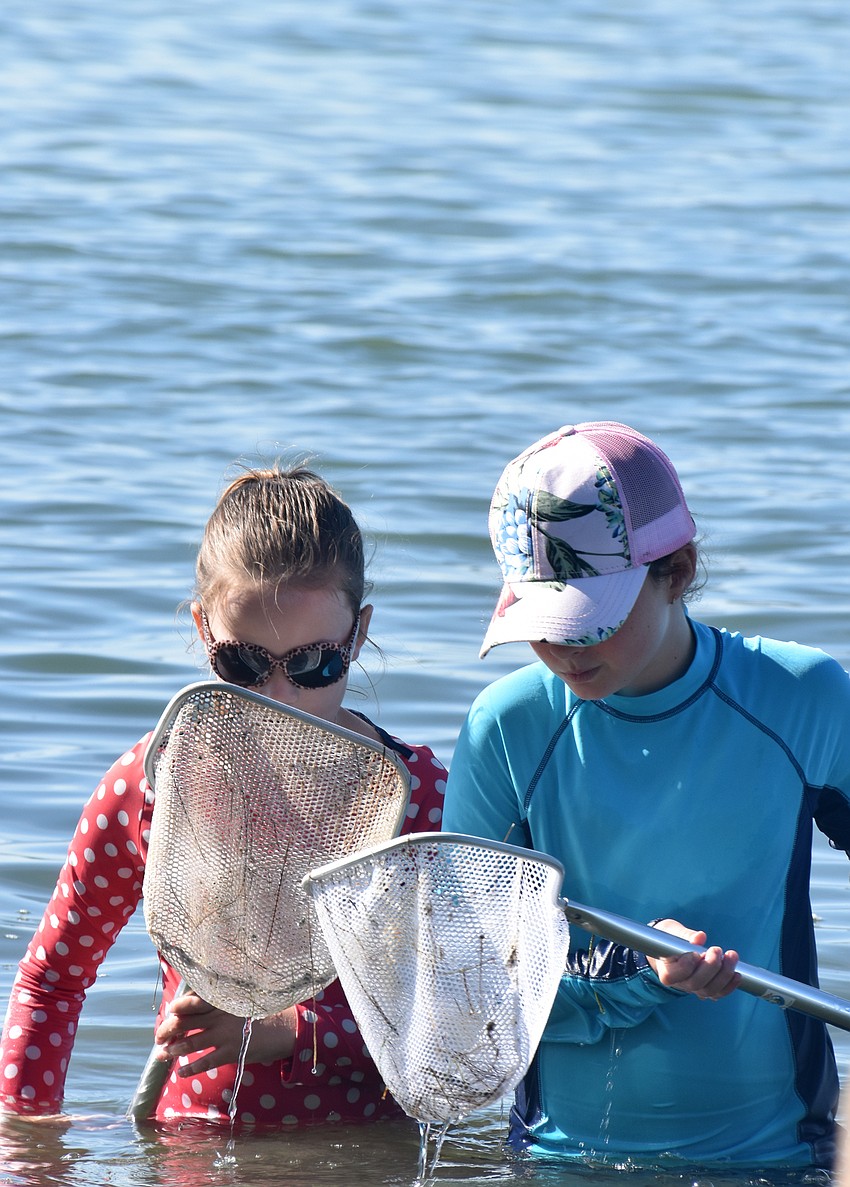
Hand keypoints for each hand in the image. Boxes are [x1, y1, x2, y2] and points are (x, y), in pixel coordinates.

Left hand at [154, 990, 296, 1077]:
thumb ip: (221, 1003)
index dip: (178, 1007)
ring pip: (191, 1042)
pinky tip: (181, 1071)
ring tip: (162, 1054)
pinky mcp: (231, 1052)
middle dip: (168, 1029)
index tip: (170, 1012)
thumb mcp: (241, 1002)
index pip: (193, 1001)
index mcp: (222, 1000)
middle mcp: (220, 1015)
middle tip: (159, 1037)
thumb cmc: (261, 1014)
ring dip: (173, 1049)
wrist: (284, 1029)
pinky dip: (190, 1067)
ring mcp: (225, 1034)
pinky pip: (205, 1061)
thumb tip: (198, 1008)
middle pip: (186, 1021)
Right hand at [646, 919, 740, 1000]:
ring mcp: (694, 988)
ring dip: (724, 974)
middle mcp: (679, 984)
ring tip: (731, 956)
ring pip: (709, 990)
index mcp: (666, 970)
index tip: (695, 952)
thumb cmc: (670, 937)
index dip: (686, 966)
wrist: (673, 947)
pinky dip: (730, 985)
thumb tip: (700, 937)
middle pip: (695, 983)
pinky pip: (719, 993)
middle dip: (710, 967)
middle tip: (717, 949)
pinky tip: (737, 974)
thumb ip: (685, 935)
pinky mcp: (706, 989)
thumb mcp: (672, 931)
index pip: (673, 975)